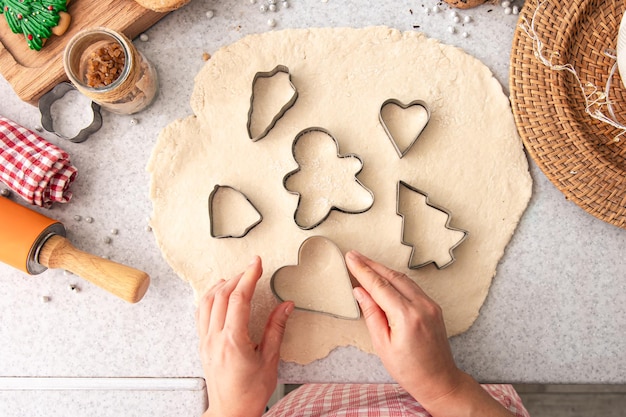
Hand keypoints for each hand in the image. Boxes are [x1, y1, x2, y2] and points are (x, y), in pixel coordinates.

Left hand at [196, 256, 294, 416]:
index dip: (248, 277)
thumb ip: (276, 329)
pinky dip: (210, 298)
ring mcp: (205, 341)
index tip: (256, 264)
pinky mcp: (202, 345)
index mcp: (233, 341)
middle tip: (251, 268)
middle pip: (221, 296)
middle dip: (237, 277)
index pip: (239, 299)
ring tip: (235, 278)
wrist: (231, 412)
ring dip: (221, 286)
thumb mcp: (270, 360)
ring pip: (207, 302)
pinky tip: (219, 296)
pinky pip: (201, 313)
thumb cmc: (250, 392)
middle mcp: (215, 338)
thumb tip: (286, 306)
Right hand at [345, 251, 514, 416]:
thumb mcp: (382, 344)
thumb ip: (372, 314)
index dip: (363, 270)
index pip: (379, 286)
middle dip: (371, 264)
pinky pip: (412, 286)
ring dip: (383, 269)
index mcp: (406, 316)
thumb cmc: (409, 370)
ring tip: (366, 263)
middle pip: (391, 277)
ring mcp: (430, 305)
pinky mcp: (433, 306)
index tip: (350, 258)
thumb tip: (360, 291)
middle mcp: (421, 306)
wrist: (439, 380)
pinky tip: (385, 277)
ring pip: (403, 279)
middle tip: (354, 255)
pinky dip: (396, 279)